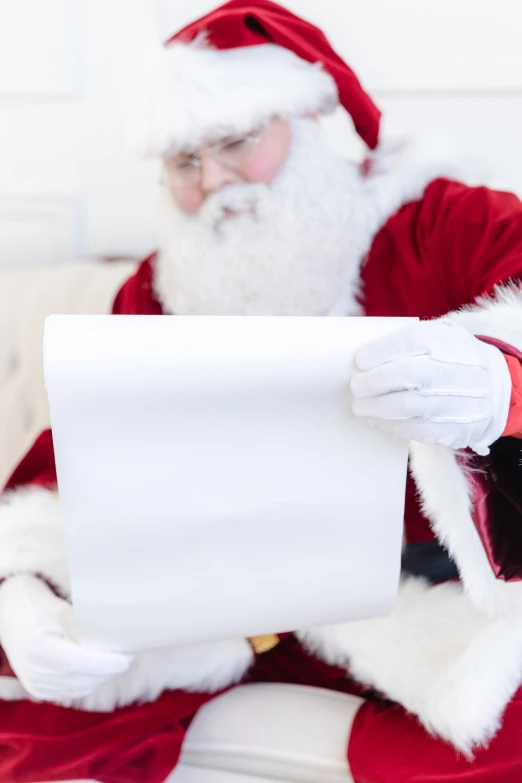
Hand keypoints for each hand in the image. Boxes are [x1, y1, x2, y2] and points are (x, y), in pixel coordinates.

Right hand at [0, 574, 132, 703]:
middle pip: (81, 679)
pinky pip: (70, 691)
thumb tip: (116, 636)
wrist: (9, 615)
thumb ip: (84, 626)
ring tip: (118, 661)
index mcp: (38, 646)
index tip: (127, 658)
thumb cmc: (39, 604)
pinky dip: (88, 682)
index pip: (78, 662)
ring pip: (78, 688)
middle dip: (109, 670)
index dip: (105, 663)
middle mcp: (34, 669)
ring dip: (101, 677)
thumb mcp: (61, 609)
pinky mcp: (37, 689)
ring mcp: (34, 683)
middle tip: (130, 655)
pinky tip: (101, 669)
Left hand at [351, 320, 511, 453]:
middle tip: (356, 386)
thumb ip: (408, 341)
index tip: (360, 360)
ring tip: (360, 406)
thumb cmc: (454, 359)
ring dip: (376, 408)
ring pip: (406, 406)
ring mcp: (456, 401)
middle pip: (406, 375)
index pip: (410, 343)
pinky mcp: (453, 428)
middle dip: (373, 382)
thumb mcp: (441, 336)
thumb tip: (366, 355)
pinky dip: (389, 425)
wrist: (496, 388)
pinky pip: (414, 429)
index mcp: (448, 342)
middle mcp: (454, 371)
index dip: (379, 352)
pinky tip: (377, 419)